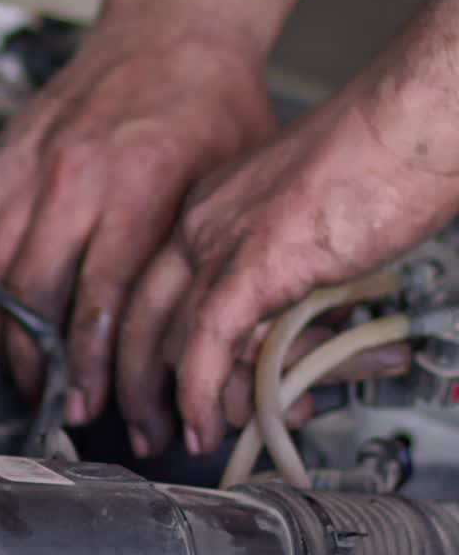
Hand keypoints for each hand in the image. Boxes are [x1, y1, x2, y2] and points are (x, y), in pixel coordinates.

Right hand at [0, 29, 273, 424]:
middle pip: (34, 298)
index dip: (91, 368)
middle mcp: (71, 180)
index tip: (90, 406)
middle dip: (41, 366)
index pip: (99, 303)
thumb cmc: (209, 107)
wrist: (174, 36)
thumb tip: (198, 345)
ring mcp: (25, 167)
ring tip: (17, 365)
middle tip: (53, 400)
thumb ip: (203, 261)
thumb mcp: (233, 188)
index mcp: (136, 189)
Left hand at [119, 82, 458, 456]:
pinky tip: (207, 421)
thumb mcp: (310, 233)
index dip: (140, 345)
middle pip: (142, 315)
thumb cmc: (385, 158)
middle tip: (146, 428)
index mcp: (209, 209)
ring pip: (172, 336)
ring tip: (191, 437)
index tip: (144, 384)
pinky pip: (209, 342)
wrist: (416, 117)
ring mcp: (222, 240)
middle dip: (137, 383)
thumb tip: (278, 342)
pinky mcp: (256, 262)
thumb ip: (284, 286)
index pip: (150, 289)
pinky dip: (202, 391)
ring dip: (178, 400)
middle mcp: (202, 222)